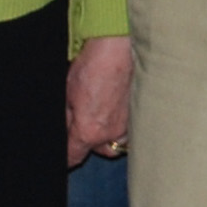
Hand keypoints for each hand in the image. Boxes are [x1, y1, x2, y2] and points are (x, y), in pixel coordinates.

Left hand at [64, 33, 131, 165]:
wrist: (119, 48)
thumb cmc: (93, 65)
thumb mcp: (67, 93)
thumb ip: (67, 116)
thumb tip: (66, 127)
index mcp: (89, 131)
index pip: (74, 157)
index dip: (67, 158)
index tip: (66, 155)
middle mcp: (111, 133)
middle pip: (102, 151)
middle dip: (94, 144)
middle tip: (86, 128)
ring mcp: (129, 124)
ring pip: (119, 141)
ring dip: (112, 135)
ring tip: (104, 118)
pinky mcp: (140, 112)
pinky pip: (131, 127)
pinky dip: (125, 123)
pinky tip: (118, 109)